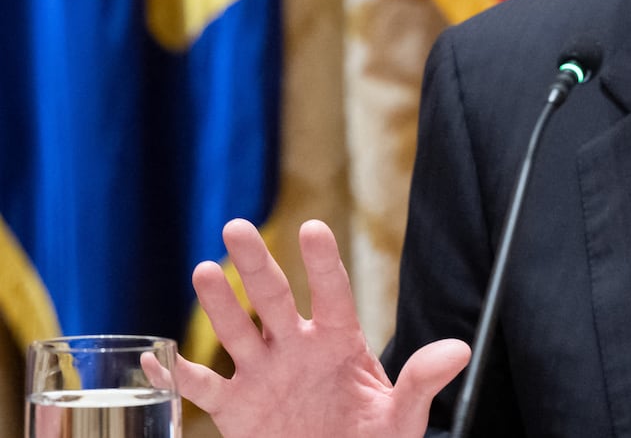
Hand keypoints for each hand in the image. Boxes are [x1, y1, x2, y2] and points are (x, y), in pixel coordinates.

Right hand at [156, 219, 469, 437]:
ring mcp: (264, 374)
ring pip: (235, 332)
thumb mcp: (401, 417)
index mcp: (340, 343)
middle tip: (237, 227)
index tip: (312, 228)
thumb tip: (460, 351)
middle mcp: (296, 349)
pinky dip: (178, 375)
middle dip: (256, 265)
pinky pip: (202, 388)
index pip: (331, 295)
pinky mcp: (237, 407)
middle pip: (272, 299)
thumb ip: (422, 381)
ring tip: (204, 271)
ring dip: (218, 305)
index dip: (322, 263)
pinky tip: (156, 357)